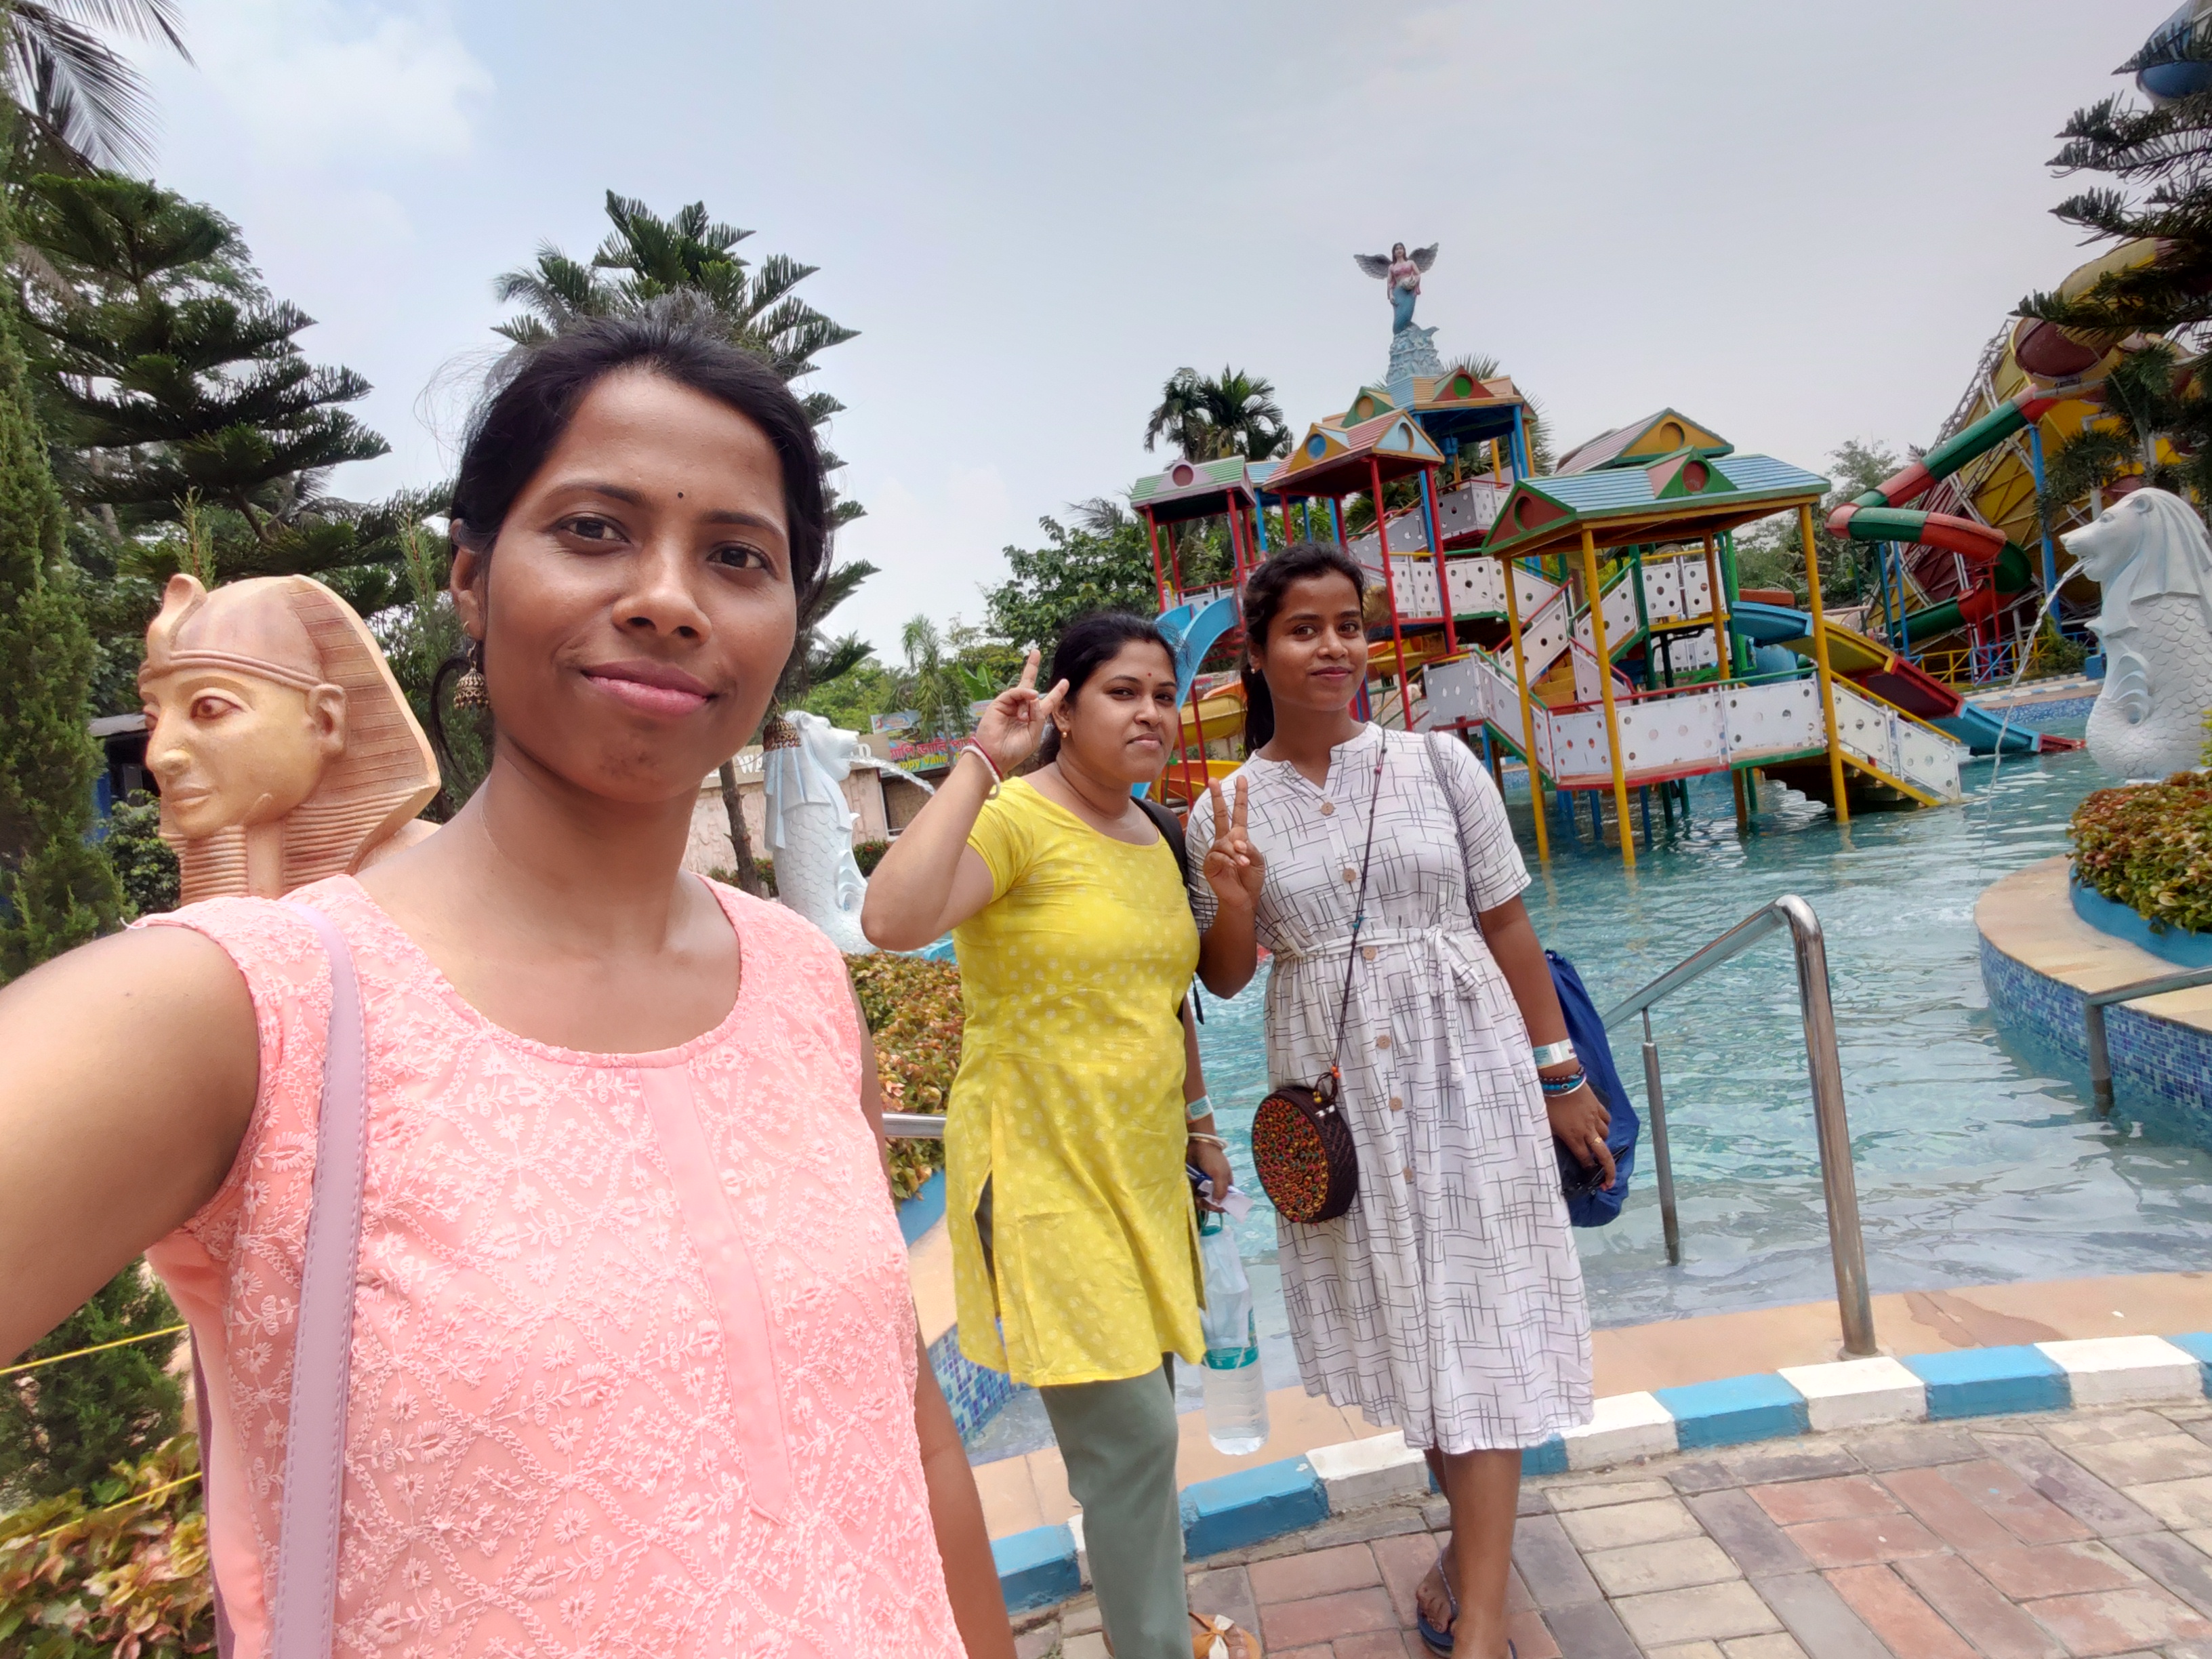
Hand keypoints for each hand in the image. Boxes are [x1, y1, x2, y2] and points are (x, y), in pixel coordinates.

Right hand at [970, 648, 1067, 778]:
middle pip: (1028, 684)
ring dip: (1028, 702)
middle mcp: (1020, 708)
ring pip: (1024, 692)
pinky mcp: (999, 704)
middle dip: (1032, 667)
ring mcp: (1009, 705)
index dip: (1056, 692)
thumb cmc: (1014, 750)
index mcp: (1031, 718)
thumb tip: (1035, 696)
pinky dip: (1023, 694)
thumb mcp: (1034, 735)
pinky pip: (1014, 693)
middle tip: (1036, 651)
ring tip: (1023, 718)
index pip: (1046, 702)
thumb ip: (1038, 716)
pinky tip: (1029, 698)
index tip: (1065, 682)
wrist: (996, 757)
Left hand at [1189, 1135, 1233, 1211]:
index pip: (1227, 1200)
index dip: (1222, 1206)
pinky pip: (1194, 1194)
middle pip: (1214, 1202)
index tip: (1215, 1207)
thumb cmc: (1212, 1158)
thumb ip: (1221, 1190)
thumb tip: (1219, 1204)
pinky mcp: (1194, 1182)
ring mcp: (1204, 1184)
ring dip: (1200, 1202)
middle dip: (1209, 1205)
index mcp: (1226, 1184)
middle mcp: (1215, 1186)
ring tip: (1197, 1199)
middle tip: (1204, 1202)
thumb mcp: (1220, 1174)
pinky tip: (1192, 1195)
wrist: (1198, 1144)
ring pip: (1203, 1200)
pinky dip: (1193, 1196)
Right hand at [1201, 776, 1264, 911]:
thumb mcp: (1258, 860)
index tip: (1242, 779)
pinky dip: (1229, 860)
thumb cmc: (1251, 878)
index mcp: (1238, 836)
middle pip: (1219, 815)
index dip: (1240, 796)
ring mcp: (1215, 851)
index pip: (1238, 813)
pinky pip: (1218, 855)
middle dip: (1217, 797)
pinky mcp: (1209, 863)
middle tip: (1213, 780)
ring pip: (1224, 842)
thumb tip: (1237, 842)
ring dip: (1236, 852)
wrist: (1244, 898)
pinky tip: (1235, 866)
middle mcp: (1224, 840)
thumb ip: (1250, 847)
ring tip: (1244, 862)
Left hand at [1546, 1082, 1614, 1187]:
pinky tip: (1599, 1124)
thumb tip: (1560, 1143)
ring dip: (1602, 1141)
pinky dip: (1605, 1124)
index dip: (1589, 1170)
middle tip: (1610, 1181)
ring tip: (1596, 1142)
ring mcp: (1594, 1118)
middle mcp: (1587, 1130)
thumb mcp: (1547, 1123)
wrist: (1560, 1079)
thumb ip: (1555, 1135)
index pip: (1585, 1159)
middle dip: (1609, 1170)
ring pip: (1606, 1135)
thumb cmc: (1549, 1101)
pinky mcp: (1598, 1106)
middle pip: (1603, 1154)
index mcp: (1573, 1137)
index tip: (1592, 1178)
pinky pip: (1607, 1119)